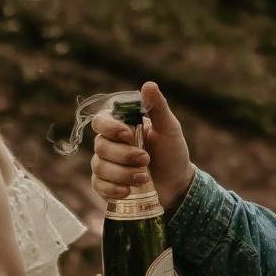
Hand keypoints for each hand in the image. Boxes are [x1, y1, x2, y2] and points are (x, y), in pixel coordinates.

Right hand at [90, 80, 194, 210]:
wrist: (177, 184)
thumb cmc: (172, 153)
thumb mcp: (169, 128)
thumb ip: (158, 107)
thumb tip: (148, 85)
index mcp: (120, 126)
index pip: (100, 121)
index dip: (110, 128)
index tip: (129, 134)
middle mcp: (108, 144)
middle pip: (100, 146)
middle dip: (123, 155)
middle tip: (146, 160)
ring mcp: (105, 165)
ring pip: (99, 167)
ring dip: (122, 173)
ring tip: (144, 177)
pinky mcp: (105, 185)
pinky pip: (98, 186)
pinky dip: (113, 189)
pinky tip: (128, 191)